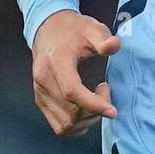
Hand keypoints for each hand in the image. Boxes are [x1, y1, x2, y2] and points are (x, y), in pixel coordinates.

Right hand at [31, 10, 120, 136]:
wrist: (48, 28)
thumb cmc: (72, 29)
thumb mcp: (91, 28)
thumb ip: (103, 38)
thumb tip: (114, 45)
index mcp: (56, 63)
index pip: (72, 92)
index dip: (93, 105)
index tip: (112, 110)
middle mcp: (43, 81)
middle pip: (70, 112)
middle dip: (94, 111)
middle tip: (105, 90)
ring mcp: (40, 93)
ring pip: (65, 124)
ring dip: (86, 121)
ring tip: (96, 100)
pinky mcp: (40, 100)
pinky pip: (58, 125)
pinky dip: (76, 125)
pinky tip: (86, 111)